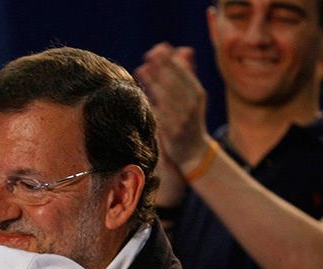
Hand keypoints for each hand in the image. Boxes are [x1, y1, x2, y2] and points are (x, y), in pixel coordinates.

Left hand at [135, 42, 212, 172]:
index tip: (158, 48)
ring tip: (141, 69)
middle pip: (175, 83)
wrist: (193, 150)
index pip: (184, 73)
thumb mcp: (193, 96)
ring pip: (166, 97)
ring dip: (152, 82)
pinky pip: (158, 114)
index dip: (171, 60)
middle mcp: (192, 106)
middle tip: (148, 55)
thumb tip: (183, 49)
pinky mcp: (171, 132)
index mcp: (198, 94)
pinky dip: (149, 102)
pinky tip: (140, 93)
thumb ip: (187, 73)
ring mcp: (182, 119)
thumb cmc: (189, 117)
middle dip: (161, 67)